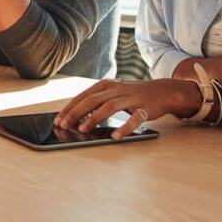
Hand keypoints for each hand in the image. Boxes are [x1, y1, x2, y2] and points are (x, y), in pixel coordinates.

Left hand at [54, 78, 199, 139]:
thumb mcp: (112, 93)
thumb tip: (75, 117)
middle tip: (64, 125)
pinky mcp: (145, 108)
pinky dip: (125, 127)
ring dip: (94, 119)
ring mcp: (130, 98)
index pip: (83, 96)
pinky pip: (134, 118)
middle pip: (92, 100)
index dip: (69, 108)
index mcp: (105, 85)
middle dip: (76, 113)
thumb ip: (96, 101)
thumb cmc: (131, 94)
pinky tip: (116, 136)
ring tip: (82, 129)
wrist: (162, 91)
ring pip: (109, 107)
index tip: (58, 120)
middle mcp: (116, 89)